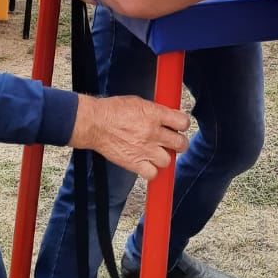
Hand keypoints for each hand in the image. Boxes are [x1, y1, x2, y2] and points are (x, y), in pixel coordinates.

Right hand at [69, 94, 190, 180]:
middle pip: (181, 144)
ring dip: (164, 157)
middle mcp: (153, 132)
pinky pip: (153, 174)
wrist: (94, 123)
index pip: (183, 122)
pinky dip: (151, 171)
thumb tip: (168, 116)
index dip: (182, 125)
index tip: (179, 127)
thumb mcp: (138, 103)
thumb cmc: (112, 110)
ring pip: (168, 160)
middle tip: (172, 143)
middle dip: (178, 143)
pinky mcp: (134, 163)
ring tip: (156, 153)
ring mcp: (145, 149)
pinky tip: (146, 164)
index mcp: (155, 114)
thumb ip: (155, 111)